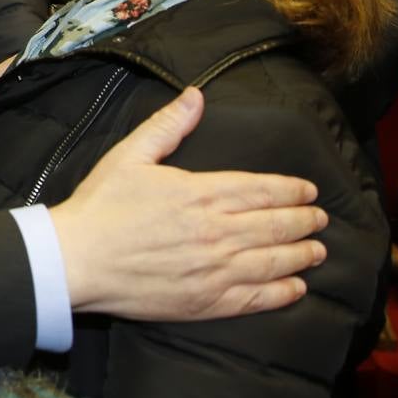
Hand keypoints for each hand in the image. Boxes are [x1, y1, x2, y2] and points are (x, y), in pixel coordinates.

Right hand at [51, 86, 327, 320]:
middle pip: (276, 225)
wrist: (76, 260)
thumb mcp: (130, 155)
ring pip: (274, 261)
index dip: (292, 189)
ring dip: (302, 255)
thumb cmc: (100, 206)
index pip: (262, 189)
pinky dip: (282, 292)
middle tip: (321, 219)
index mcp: (201, 193)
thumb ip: (167, 125)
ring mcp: (215, 270)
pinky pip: (256, 298)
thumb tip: (195, 95)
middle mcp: (217, 232)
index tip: (309, 191)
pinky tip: (296, 287)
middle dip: (305, 221)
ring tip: (318, 251)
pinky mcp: (206, 302)